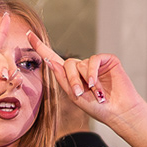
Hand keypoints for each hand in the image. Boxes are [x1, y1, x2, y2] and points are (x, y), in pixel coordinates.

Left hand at [26, 31, 145, 125]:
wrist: (118, 111)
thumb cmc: (97, 108)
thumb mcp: (75, 97)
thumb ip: (62, 80)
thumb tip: (50, 61)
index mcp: (71, 76)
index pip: (53, 59)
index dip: (41, 47)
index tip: (28, 35)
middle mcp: (82, 67)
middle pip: (68, 64)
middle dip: (71, 79)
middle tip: (79, 93)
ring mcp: (95, 63)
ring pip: (81, 63)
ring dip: (84, 79)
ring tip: (94, 93)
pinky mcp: (107, 60)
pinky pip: (94, 60)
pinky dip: (93, 72)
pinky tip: (96, 84)